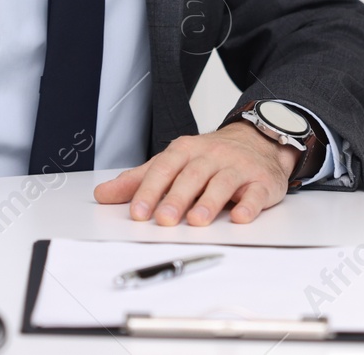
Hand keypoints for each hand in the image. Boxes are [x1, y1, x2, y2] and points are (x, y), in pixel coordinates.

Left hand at [93, 123, 296, 225]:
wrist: (257, 141)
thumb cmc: (209, 157)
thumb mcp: (172, 163)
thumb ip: (138, 180)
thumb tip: (102, 194)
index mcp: (185, 151)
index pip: (164, 169)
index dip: (149, 190)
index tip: (137, 212)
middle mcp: (211, 156)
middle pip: (192, 176)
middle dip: (177, 198)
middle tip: (163, 220)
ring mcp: (238, 168)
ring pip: (223, 182)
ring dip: (209, 202)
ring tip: (197, 221)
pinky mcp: (261, 182)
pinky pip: (256, 193)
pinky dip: (249, 205)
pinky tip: (240, 217)